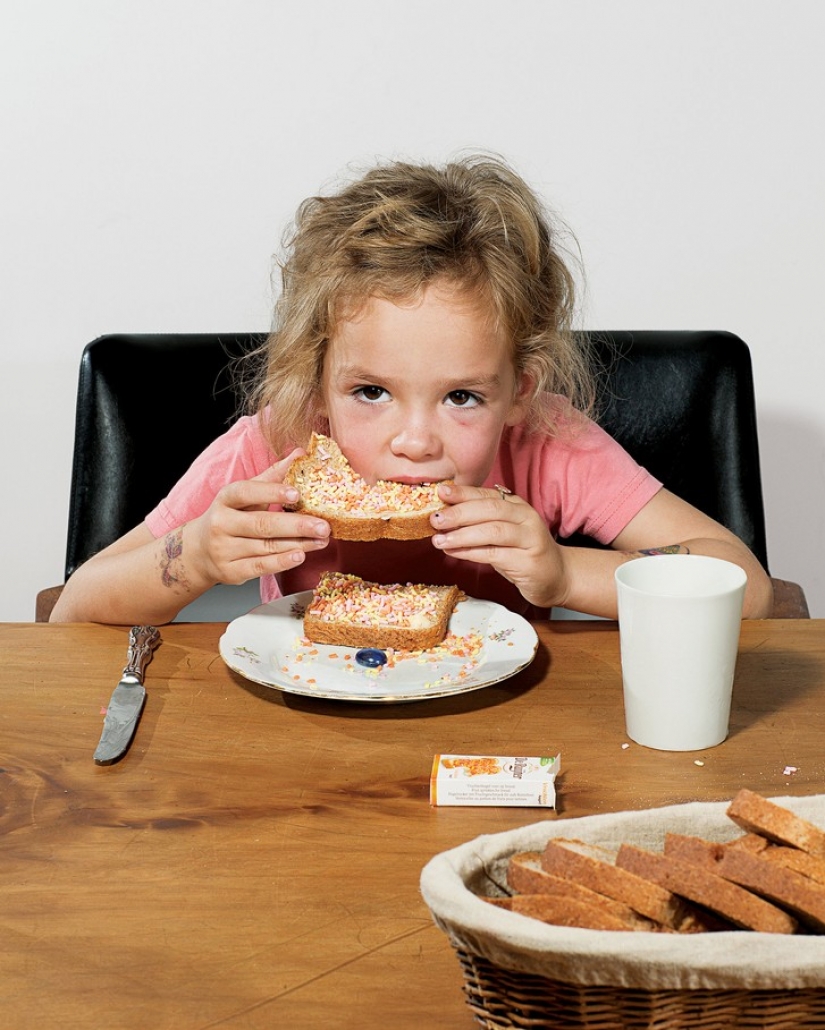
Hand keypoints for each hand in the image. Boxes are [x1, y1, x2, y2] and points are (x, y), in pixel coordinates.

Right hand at [185, 450, 330, 586]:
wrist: (199, 550)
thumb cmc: (230, 517)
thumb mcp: (246, 495)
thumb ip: (273, 476)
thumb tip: (300, 454)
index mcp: (225, 499)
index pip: (247, 492)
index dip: (272, 492)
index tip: (297, 493)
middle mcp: (222, 523)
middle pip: (262, 524)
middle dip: (296, 525)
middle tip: (323, 525)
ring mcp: (224, 549)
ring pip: (266, 546)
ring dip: (298, 544)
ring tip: (321, 540)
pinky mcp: (230, 571)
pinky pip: (260, 566)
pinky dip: (282, 562)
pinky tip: (300, 556)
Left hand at [430, 483, 569, 608]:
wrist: (557, 577)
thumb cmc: (523, 554)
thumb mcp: (503, 532)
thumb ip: (479, 522)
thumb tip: (444, 517)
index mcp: (518, 506)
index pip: (487, 494)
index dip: (463, 493)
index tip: (440, 493)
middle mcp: (526, 518)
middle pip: (490, 509)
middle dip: (459, 513)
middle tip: (435, 519)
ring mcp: (530, 539)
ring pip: (492, 531)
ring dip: (462, 535)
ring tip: (439, 540)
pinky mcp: (528, 561)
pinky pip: (494, 554)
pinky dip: (470, 553)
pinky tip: (454, 552)